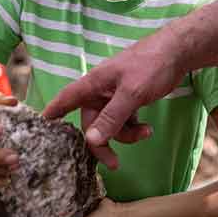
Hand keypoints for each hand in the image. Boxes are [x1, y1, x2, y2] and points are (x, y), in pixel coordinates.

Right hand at [41, 27, 184, 167]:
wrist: (178, 52)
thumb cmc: (151, 64)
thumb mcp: (131, 93)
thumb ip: (112, 117)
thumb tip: (90, 140)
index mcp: (93, 84)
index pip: (65, 101)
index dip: (51, 115)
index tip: (39, 132)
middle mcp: (100, 91)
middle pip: (91, 124)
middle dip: (102, 142)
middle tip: (114, 163)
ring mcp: (114, 96)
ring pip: (109, 125)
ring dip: (125, 135)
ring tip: (146, 133)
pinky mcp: (129, 100)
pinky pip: (123, 122)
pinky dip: (133, 128)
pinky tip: (147, 128)